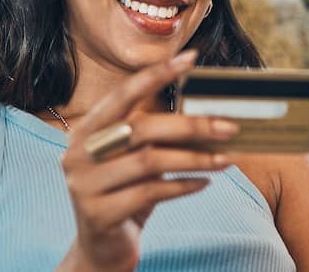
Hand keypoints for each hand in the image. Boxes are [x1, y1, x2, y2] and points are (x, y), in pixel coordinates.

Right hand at [56, 50, 239, 271]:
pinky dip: (183, 185)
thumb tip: (211, 114)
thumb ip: (157, 137)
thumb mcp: (137, 161)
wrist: (102, 249)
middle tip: (230, 126)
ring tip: (227, 159)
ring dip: (196, 158)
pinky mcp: (98, 214)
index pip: (123, 94)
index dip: (156, 75)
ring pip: (150, 161)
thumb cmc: (127, 194)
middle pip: (142, 128)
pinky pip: (150, 193)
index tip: (191, 58)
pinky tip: (205, 182)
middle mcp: (78, 153)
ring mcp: (83, 185)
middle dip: (192, 125)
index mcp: (87, 131)